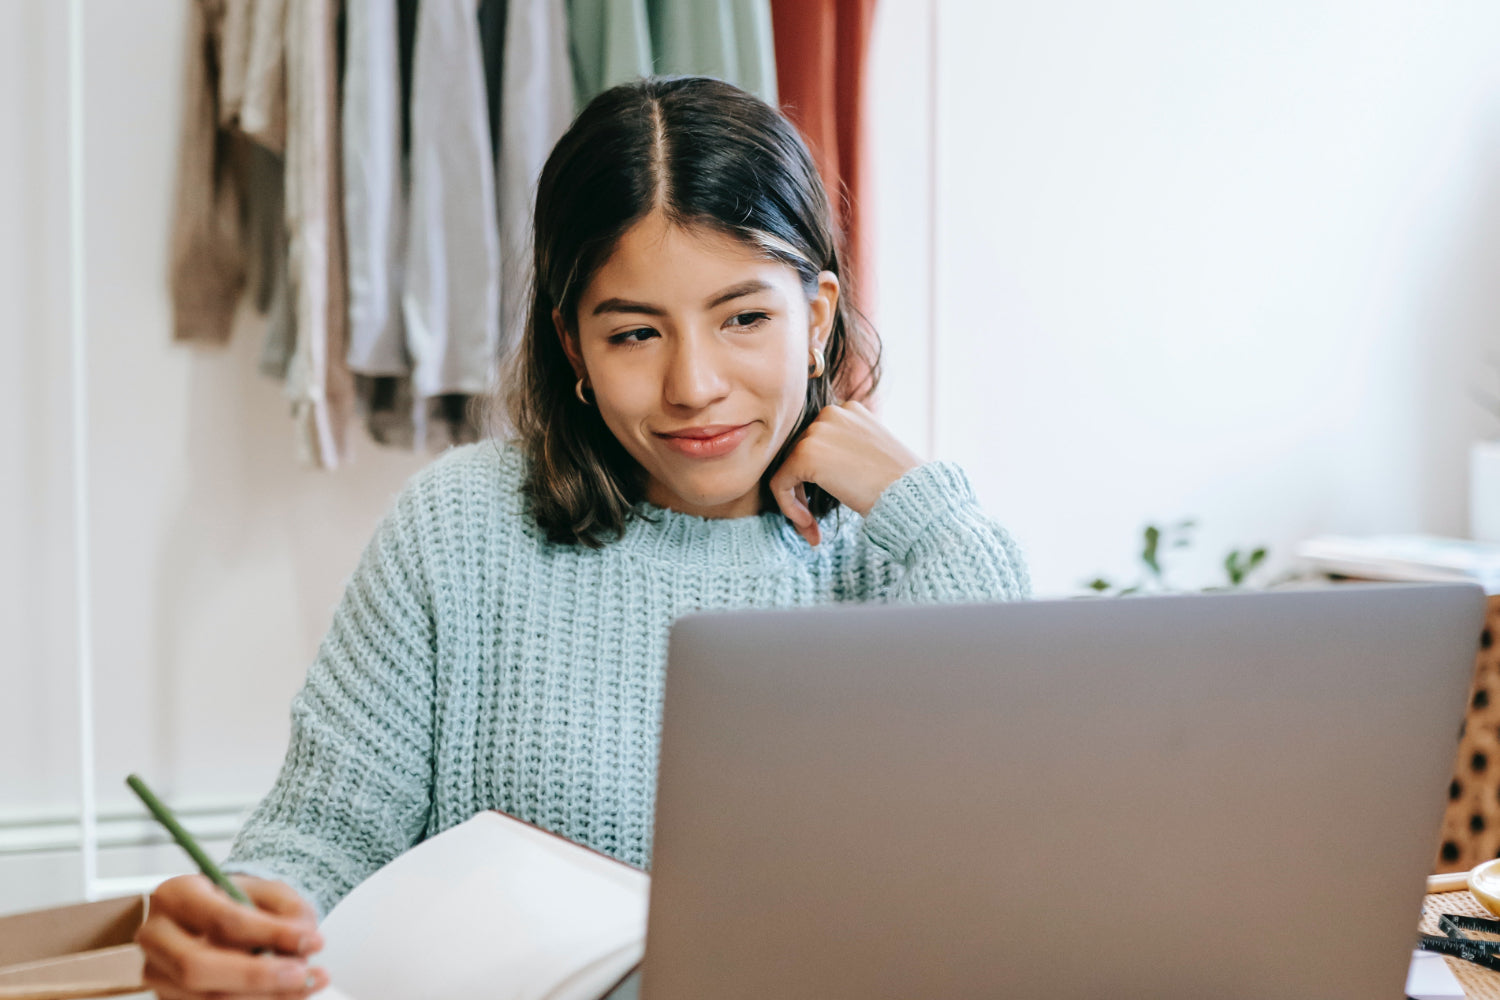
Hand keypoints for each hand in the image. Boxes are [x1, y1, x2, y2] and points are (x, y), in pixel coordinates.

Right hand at [137, 874, 327, 998]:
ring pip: (203, 999)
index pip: (221, 919)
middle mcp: (156, 936)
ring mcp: (157, 974)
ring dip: (262, 998)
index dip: (270, 935)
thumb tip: (305, 942)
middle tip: (303, 974)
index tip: (314, 941)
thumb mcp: (271, 893)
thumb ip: (290, 912)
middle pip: (197, 967)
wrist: (223, 918)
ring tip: (308, 983)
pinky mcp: (168, 999)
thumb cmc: (244, 902)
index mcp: (176, 894)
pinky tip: (288, 996)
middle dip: (257, 977)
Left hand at [768, 400, 922, 545]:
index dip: (815, 476)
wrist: (913, 495)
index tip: (824, 503)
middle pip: (798, 454)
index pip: (815, 441)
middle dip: (804, 490)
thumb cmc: (898, 484)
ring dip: (797, 503)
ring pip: (787, 469)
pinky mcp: (805, 453)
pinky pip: (780, 484)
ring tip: (813, 529)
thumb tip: (817, 468)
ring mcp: (817, 431)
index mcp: (848, 409)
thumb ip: (844, 450)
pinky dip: (789, 508)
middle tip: (813, 523)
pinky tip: (809, 525)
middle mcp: (830, 412)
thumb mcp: (871, 454)